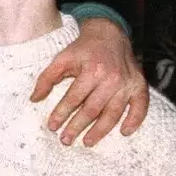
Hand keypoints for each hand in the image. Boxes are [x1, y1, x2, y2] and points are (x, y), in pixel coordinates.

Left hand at [32, 18, 148, 145]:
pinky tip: (124, 132)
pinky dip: (134, 121)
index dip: (61, 114)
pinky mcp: (139, 85)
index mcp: (92, 70)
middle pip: (92, 109)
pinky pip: (141, 106)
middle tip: (65, 140)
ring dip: (100, 131)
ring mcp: (127, 83)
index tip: (52, 127)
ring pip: (113, 113)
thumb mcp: (62, 58)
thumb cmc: (83, 49)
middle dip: (77, 127)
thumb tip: (34, 99)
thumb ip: (46, 78)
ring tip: (87, 142)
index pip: (74, 99)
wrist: (110, 33)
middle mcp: (111, 79)